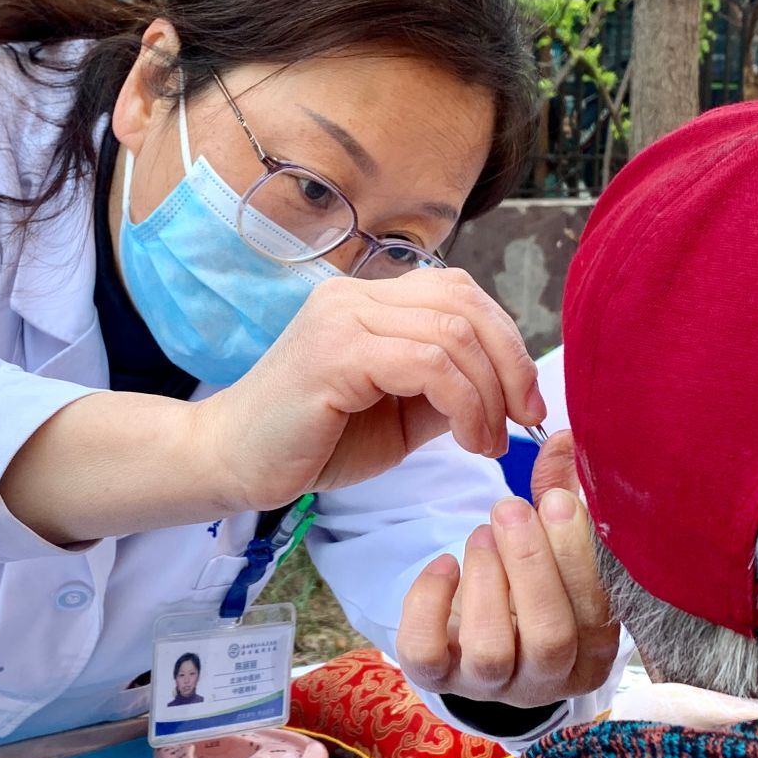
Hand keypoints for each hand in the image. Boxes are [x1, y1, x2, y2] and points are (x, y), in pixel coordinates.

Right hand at [193, 270, 546, 510]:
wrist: (231, 463)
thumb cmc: (312, 442)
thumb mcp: (400, 413)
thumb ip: (447, 390)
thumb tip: (511, 390)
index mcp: (369, 300)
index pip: (461, 293)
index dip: (508, 343)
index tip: (526, 403)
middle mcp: (355, 296)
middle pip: (466, 303)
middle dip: (512, 364)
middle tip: (524, 420)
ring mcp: (342, 318)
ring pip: (453, 334)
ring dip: (489, 395)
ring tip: (488, 442)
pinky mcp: (335, 353)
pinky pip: (427, 365)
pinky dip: (464, 403)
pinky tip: (467, 440)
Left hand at [396, 430, 620, 709]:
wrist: (476, 638)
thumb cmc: (528, 586)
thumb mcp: (552, 544)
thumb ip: (562, 493)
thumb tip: (567, 437)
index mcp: (591, 650)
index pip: (598, 612)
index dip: (578, 554)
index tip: (557, 499)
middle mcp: (546, 679)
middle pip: (550, 637)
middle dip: (531, 566)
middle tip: (511, 508)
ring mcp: (490, 685)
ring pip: (491, 650)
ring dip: (486, 581)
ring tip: (480, 534)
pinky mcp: (438, 678)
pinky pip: (427, 653)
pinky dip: (430, 604)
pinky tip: (443, 565)